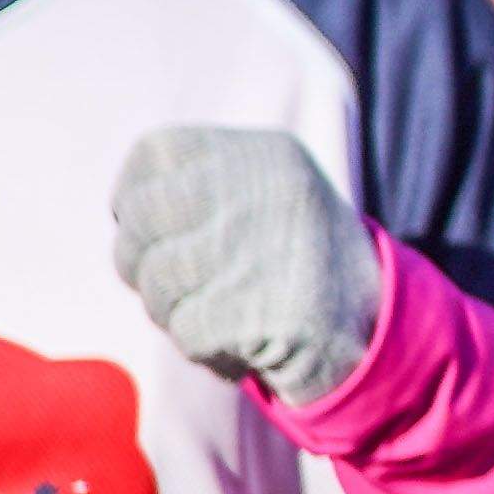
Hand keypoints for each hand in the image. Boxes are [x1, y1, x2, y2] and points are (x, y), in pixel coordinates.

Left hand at [108, 124, 384, 405]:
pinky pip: (182, 328)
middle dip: (139, 254)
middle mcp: (262, 192)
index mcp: (265, 155)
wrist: (368, 323)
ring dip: (168, 305)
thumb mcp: (269, 190)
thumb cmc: (294, 255)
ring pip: (154, 279)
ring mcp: (256, 251)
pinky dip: (199, 340)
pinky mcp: (249, 312)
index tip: (153, 223)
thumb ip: (202, 183)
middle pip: (142, 216)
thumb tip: (125, 202)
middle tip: (174, 274)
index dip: (135, 193)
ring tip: (216, 301)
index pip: (154, 153)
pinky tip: (235, 331)